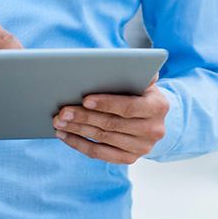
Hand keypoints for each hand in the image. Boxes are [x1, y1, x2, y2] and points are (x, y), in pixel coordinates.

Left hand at [52, 80, 167, 165]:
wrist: (152, 118)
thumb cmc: (140, 93)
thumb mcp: (143, 80)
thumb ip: (136, 71)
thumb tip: (128, 60)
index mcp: (158, 107)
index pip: (129, 107)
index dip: (106, 104)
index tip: (85, 100)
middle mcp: (153, 130)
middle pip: (112, 124)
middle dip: (84, 117)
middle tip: (63, 111)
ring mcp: (142, 147)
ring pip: (103, 138)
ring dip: (77, 130)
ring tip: (59, 122)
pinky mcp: (129, 158)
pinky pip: (100, 154)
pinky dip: (79, 144)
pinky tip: (65, 135)